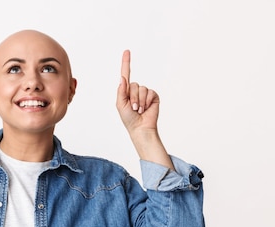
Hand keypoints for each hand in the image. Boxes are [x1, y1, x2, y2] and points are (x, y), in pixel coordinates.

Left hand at [116, 50, 173, 168]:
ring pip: (142, 89)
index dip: (126, 62)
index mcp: (126, 91)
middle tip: (133, 109)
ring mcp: (145, 93)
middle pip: (133, 84)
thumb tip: (122, 77)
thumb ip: (121, 91)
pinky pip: (150, 92)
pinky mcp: (153, 96)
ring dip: (139, 101)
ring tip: (139, 110)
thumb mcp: (120, 105)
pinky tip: (146, 108)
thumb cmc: (128, 118)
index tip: (126, 51)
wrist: (140, 128)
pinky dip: (146, 101)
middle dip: (132, 97)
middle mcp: (135, 90)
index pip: (126, 74)